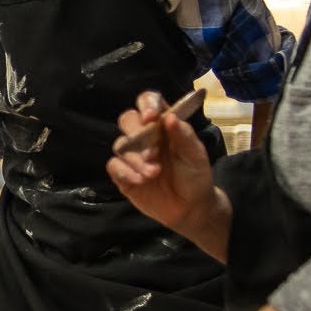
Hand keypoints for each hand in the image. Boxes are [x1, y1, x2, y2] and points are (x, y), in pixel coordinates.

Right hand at [106, 90, 217, 236]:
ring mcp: (132, 154)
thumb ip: (184, 136)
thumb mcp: (196, 155)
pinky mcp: (123, 174)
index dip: (146, 104)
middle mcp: (144, 135)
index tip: (151, 117)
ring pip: (121, 145)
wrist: (190, 208)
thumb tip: (170, 117)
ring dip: (136, 159)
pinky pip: (114, 166)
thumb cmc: (195, 175)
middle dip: (137, 134)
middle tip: (153, 153)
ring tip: (154, 173)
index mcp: (163, 124)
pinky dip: (125, 172)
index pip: (148, 102)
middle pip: (128, 119)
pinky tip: (141, 181)